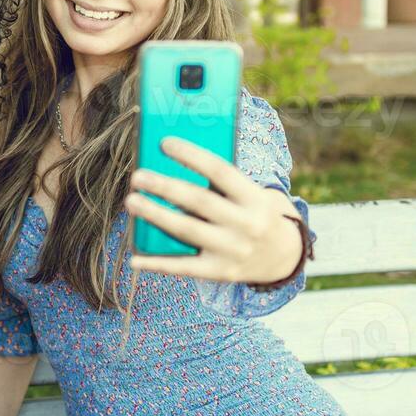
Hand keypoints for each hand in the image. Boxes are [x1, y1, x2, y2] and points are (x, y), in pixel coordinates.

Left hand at [125, 137, 302, 283]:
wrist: (283, 256)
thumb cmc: (255, 213)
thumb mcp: (251, 193)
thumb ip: (222, 181)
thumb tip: (175, 161)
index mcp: (254, 198)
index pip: (221, 171)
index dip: (192, 155)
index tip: (164, 143)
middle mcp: (246, 224)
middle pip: (199, 202)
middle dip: (165, 187)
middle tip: (138, 176)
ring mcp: (233, 250)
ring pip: (187, 231)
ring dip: (155, 215)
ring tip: (131, 201)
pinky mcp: (220, 272)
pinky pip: (184, 268)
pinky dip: (157, 264)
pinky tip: (134, 258)